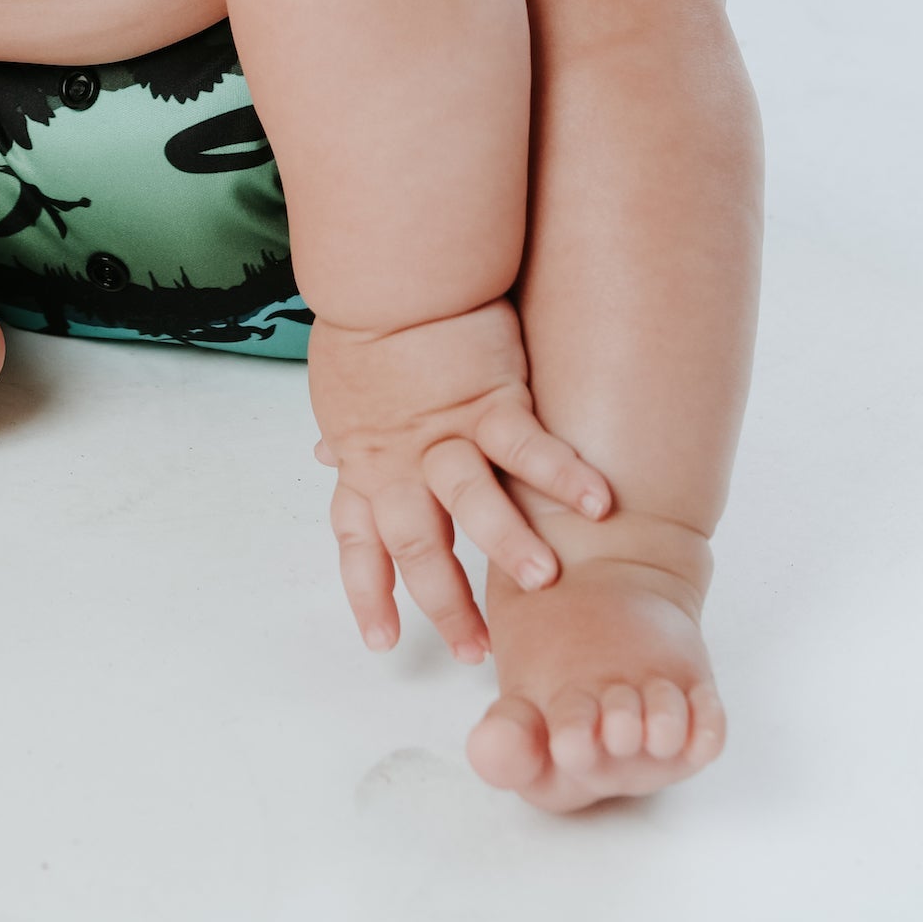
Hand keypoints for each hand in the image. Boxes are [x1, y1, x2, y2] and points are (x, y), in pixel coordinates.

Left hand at [309, 300, 613, 658]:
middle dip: (446, 603)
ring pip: (475, 503)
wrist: (384, 271)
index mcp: (366, 463)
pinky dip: (563, 475)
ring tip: (544, 582)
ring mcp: (448, 434)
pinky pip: (529, 446)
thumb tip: (323, 457)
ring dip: (509, 546)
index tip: (383, 642)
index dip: (369, 594)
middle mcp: (403, 462)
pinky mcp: (489, 399)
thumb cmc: (362, 327)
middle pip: (420, 546)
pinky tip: (598, 504)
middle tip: (474, 650)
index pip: (359, 543)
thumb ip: (349, 435)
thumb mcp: (341, 390)